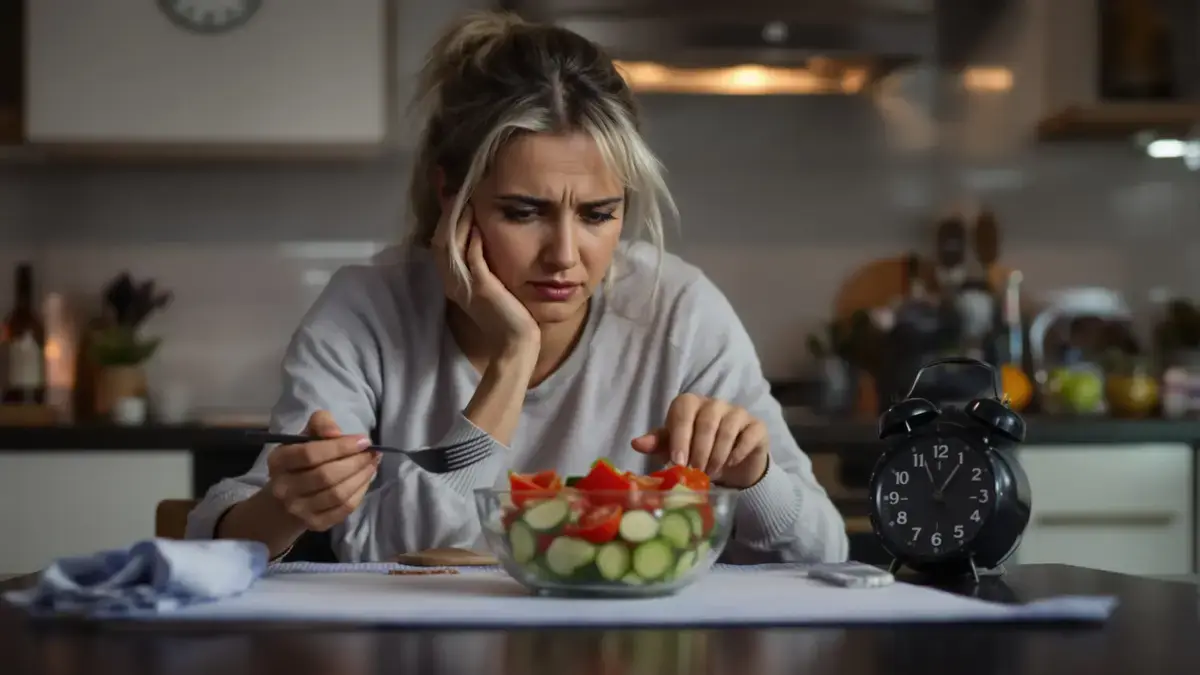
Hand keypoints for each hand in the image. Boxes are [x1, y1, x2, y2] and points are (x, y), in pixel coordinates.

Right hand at [265, 411, 379, 531]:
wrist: (288, 499)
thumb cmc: (301, 461)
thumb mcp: (306, 435)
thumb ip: (321, 424)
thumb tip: (336, 433)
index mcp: (279, 461)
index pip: (310, 454)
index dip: (341, 447)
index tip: (364, 440)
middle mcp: (284, 488)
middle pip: (326, 476)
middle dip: (356, 462)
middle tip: (372, 453)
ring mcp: (298, 509)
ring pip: (338, 494)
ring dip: (361, 477)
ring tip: (372, 464)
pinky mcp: (315, 524)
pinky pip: (344, 509)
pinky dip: (360, 493)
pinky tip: (365, 480)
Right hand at [433, 204, 539, 353]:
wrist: (515, 342)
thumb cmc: (507, 314)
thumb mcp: (489, 284)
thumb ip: (482, 263)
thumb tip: (481, 236)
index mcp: (453, 281)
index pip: (441, 243)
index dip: (444, 219)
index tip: (452, 196)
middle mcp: (453, 282)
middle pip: (440, 240)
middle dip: (447, 214)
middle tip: (455, 190)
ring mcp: (465, 285)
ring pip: (452, 246)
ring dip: (459, 221)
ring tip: (467, 200)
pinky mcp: (481, 287)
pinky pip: (472, 257)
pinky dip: (473, 239)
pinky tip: (480, 224)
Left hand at [630, 394, 769, 488]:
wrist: (731, 466)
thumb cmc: (697, 453)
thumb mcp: (674, 450)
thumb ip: (657, 444)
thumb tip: (636, 443)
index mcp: (690, 404)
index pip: (683, 411)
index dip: (680, 437)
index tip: (678, 462)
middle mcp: (714, 403)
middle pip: (706, 421)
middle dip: (699, 451)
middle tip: (695, 472)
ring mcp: (737, 412)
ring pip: (727, 429)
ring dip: (717, 456)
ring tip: (709, 473)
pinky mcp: (756, 426)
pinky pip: (748, 436)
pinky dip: (737, 452)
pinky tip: (730, 464)